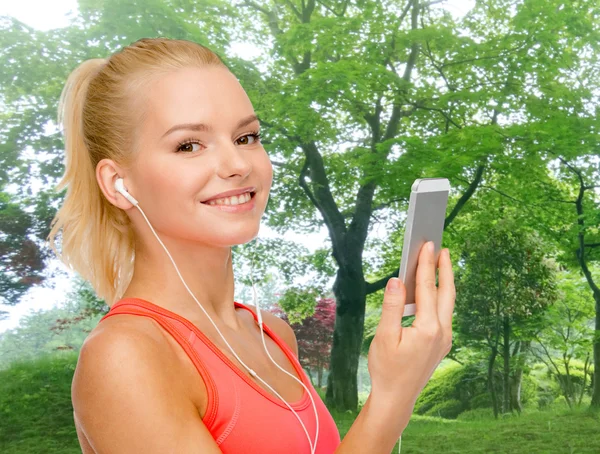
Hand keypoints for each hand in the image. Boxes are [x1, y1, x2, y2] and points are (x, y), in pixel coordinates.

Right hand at [367, 241, 454, 405]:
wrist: (396, 398)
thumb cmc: (387, 369)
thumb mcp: (383, 336)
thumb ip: (392, 306)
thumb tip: (398, 280)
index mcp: (428, 328)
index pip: (427, 288)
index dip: (426, 265)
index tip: (427, 245)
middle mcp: (442, 332)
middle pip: (447, 293)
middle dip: (445, 269)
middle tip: (442, 249)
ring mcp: (444, 339)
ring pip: (448, 303)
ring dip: (444, 282)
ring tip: (440, 264)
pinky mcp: (441, 344)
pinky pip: (444, 314)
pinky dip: (440, 297)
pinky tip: (433, 292)